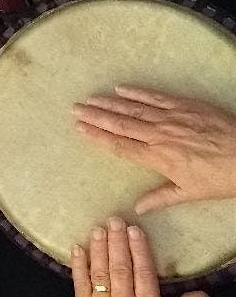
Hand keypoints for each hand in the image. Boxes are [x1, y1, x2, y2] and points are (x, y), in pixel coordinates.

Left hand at [72, 218, 207, 296]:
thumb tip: (202, 294)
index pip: (143, 273)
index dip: (139, 250)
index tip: (136, 231)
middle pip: (120, 268)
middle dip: (117, 242)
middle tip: (115, 221)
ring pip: (100, 272)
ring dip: (99, 248)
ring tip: (99, 229)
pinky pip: (79, 283)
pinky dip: (78, 264)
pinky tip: (78, 247)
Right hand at [74, 85, 235, 211]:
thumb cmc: (222, 178)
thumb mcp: (191, 193)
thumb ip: (161, 198)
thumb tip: (138, 207)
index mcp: (158, 158)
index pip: (120, 146)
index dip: (98, 137)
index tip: (80, 129)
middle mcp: (159, 135)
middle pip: (120, 124)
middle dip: (95, 116)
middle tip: (75, 109)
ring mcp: (171, 118)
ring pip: (133, 109)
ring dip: (109, 103)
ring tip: (89, 99)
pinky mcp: (184, 106)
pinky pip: (155, 97)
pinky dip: (137, 92)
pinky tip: (121, 89)